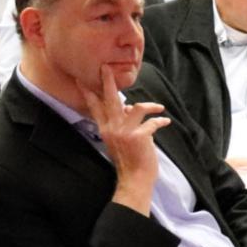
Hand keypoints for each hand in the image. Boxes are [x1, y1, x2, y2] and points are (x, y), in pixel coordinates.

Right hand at [83, 66, 166, 211]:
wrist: (135, 179)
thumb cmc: (130, 160)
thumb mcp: (119, 140)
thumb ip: (121, 123)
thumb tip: (129, 107)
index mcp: (105, 129)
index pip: (94, 107)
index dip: (88, 92)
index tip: (81, 79)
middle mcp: (112, 128)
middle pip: (109, 100)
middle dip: (108, 82)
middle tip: (107, 67)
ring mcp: (124, 132)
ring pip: (136, 107)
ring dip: (151, 106)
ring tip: (159, 108)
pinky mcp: (138, 137)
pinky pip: (152, 122)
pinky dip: (160, 120)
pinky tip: (166, 122)